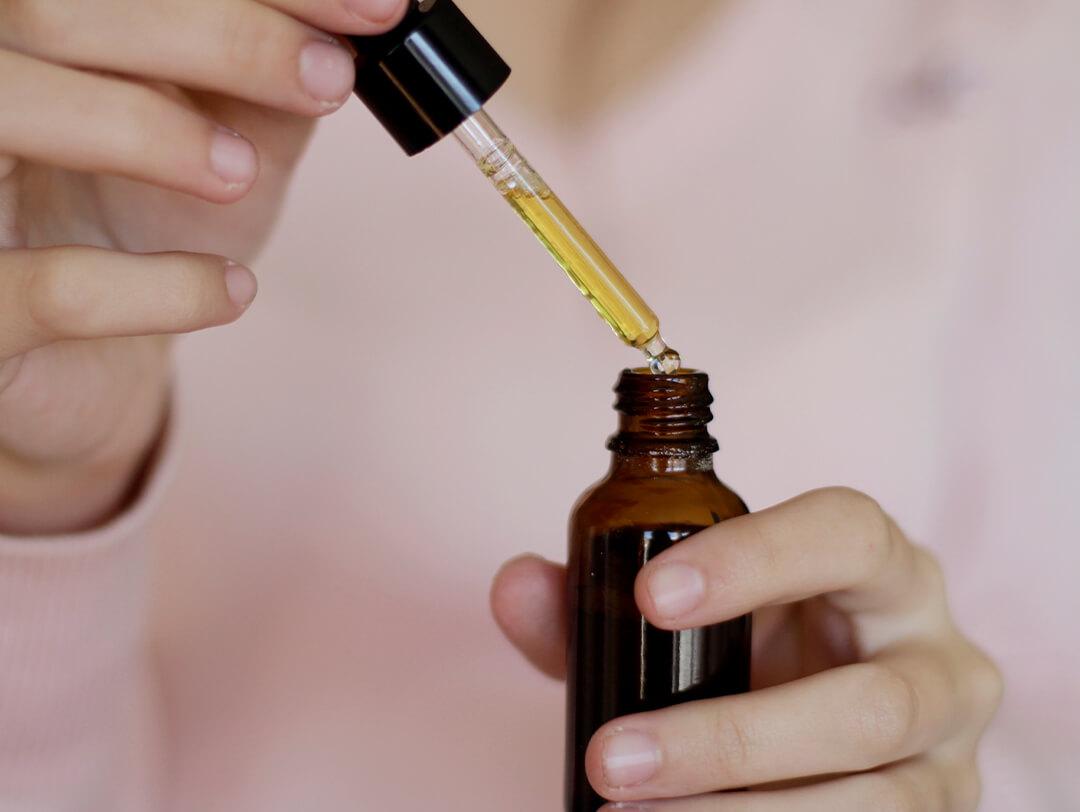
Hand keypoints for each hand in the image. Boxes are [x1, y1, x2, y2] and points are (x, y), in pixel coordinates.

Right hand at [0, 0, 406, 533]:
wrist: (86, 358)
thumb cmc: (138, 226)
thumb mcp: (216, 133)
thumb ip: (261, 73)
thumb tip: (356, 21)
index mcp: (28, 38)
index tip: (372, 11)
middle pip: (47, 9)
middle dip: (216, 34)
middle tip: (330, 81)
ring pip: (5, 106)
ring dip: (148, 128)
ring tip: (243, 172)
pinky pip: (47, 289)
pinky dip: (158, 287)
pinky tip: (232, 291)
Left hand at [492, 488, 1002, 809]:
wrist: (823, 722)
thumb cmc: (756, 646)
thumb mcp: (693, 617)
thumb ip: (598, 603)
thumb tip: (515, 588)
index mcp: (884, 568)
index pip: (846, 533)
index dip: (756, 559)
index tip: (650, 599)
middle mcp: (940, 656)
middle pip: (867, 703)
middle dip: (729, 739)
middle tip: (609, 758)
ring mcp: (949, 754)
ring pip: (870, 798)